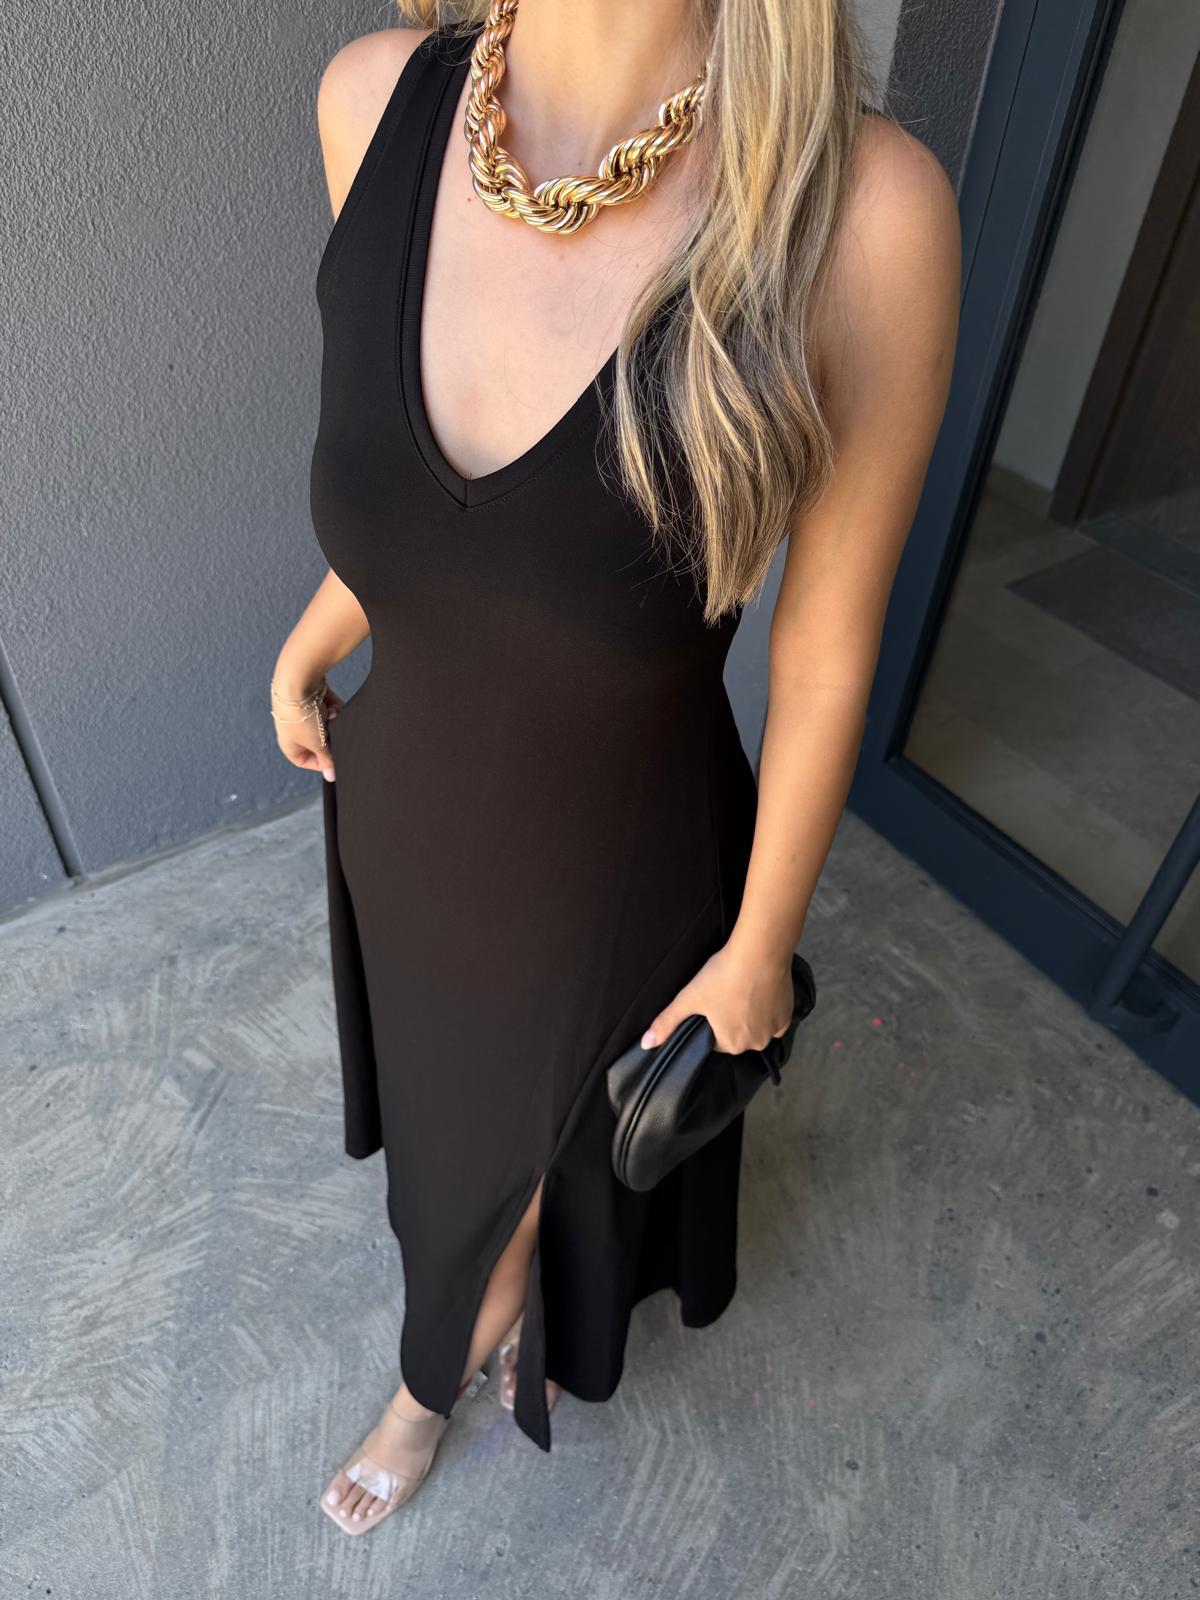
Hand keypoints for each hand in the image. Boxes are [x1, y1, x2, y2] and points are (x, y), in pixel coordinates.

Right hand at [272, 684, 343, 782]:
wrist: (298, 682)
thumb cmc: (301, 716)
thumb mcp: (317, 743)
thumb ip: (326, 759)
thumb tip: (331, 776)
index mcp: (289, 744)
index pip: (305, 761)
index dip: (321, 763)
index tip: (335, 761)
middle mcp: (294, 729)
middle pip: (319, 741)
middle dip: (330, 737)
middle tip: (335, 735)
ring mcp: (304, 713)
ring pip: (327, 724)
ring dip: (333, 721)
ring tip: (332, 716)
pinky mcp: (313, 699)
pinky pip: (329, 708)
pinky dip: (334, 708)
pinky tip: (332, 706)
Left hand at [640, 940, 793, 1054]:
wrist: (760, 952)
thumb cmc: (723, 976)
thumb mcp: (689, 998)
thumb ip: (667, 1022)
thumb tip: (645, 1044)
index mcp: (731, 1044)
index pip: (714, 1040)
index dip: (710, 1021)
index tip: (712, 1001)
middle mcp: (756, 1044)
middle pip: (737, 1035)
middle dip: (731, 1019)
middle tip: (727, 992)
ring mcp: (775, 1030)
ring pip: (756, 1027)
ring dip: (750, 1015)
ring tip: (743, 990)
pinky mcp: (788, 1015)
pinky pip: (774, 1020)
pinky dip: (767, 1009)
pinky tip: (759, 992)